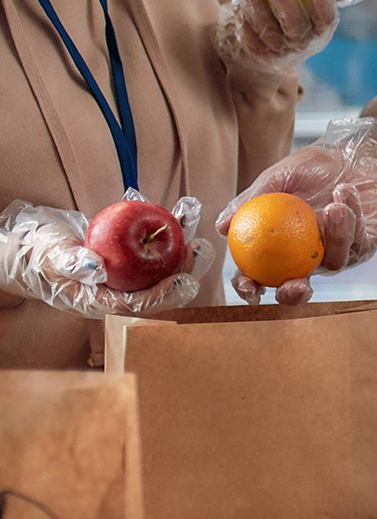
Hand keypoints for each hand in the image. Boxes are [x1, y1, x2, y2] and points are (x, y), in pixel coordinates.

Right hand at [0, 193, 213, 319]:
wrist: (37, 244)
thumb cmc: (41, 253)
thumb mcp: (51, 257)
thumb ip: (71, 263)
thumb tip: (96, 269)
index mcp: (102, 301)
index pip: (139, 305)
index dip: (163, 295)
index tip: (184, 281)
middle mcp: (120, 290)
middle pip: (159, 286)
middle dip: (184, 269)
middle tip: (198, 248)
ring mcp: (127, 275)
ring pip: (163, 264)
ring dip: (182, 245)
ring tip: (195, 224)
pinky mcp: (132, 257)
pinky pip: (156, 246)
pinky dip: (169, 230)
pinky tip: (182, 213)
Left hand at [215, 0, 367, 82]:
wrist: (264, 56)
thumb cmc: (295, 21)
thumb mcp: (314, 10)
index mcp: (320, 32)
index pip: (326, 18)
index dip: (321, 2)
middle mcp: (300, 44)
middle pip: (294, 23)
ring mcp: (275, 49)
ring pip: (264, 23)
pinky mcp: (253, 50)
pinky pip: (245, 26)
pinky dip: (240, 6)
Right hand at [216, 117, 376, 303]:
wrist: (352, 152)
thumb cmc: (311, 167)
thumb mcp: (277, 179)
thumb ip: (251, 201)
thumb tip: (220, 227)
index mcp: (281, 247)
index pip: (260, 276)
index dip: (251, 288)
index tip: (250, 287)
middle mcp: (308, 256)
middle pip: (299, 289)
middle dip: (296, 295)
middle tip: (298, 284)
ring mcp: (339, 253)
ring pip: (335, 261)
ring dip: (335, 236)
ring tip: (333, 206)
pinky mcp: (366, 244)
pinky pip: (358, 242)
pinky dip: (352, 217)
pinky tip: (345, 191)